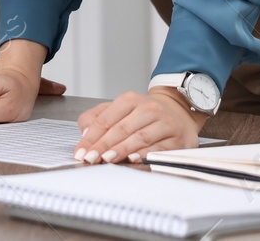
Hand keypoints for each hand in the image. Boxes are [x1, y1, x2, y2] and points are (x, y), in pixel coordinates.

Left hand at [74, 88, 203, 163]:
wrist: (178, 111)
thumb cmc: (143, 114)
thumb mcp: (118, 109)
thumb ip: (97, 118)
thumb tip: (86, 134)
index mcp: (130, 100)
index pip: (106, 120)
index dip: (92, 137)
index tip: (81, 151)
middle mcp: (148, 109)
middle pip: (121, 128)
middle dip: (103, 145)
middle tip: (90, 158)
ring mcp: (165, 123)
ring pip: (140, 137)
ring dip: (121, 149)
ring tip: (106, 159)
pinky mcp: (178, 139)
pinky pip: (160, 148)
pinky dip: (145, 154)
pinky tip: (133, 159)